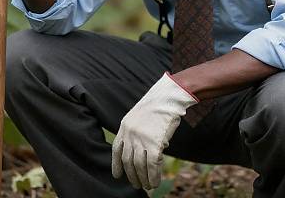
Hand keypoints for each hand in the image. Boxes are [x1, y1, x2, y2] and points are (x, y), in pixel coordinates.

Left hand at [112, 72, 197, 189]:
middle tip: (137, 184)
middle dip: (131, 175)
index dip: (116, 164)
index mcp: (125, 125)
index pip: (116, 149)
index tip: (118, 175)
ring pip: (139, 166)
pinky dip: (153, 176)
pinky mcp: (154, 144)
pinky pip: (151, 166)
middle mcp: (130, 133)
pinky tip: (155, 182)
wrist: (169, 97)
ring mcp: (141, 139)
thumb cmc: (159, 105)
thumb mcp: (140, 116)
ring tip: (147, 186)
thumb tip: (139, 152)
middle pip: (128, 160)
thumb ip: (136, 131)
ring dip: (143, 179)